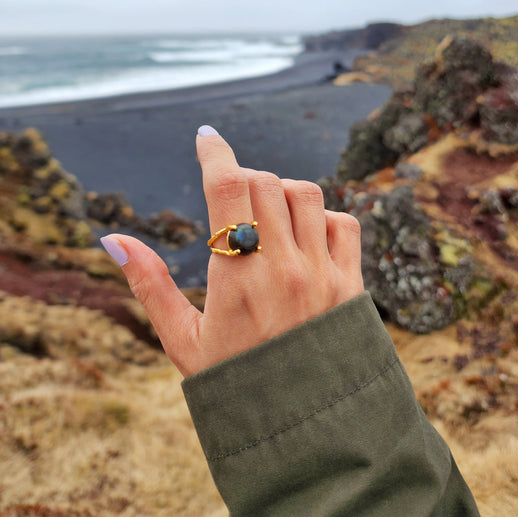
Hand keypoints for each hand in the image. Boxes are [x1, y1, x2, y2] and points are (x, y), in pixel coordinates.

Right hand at [101, 127, 363, 376]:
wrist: (305, 433)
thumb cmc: (234, 386)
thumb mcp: (182, 341)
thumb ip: (149, 285)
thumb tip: (113, 238)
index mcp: (236, 280)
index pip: (227, 188)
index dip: (215, 152)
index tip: (205, 137)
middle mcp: (284, 269)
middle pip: (264, 182)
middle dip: (241, 178)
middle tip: (230, 203)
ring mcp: (323, 275)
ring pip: (305, 194)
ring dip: (280, 191)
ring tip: (264, 219)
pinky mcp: (352, 285)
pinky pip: (343, 223)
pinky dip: (322, 216)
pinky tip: (303, 238)